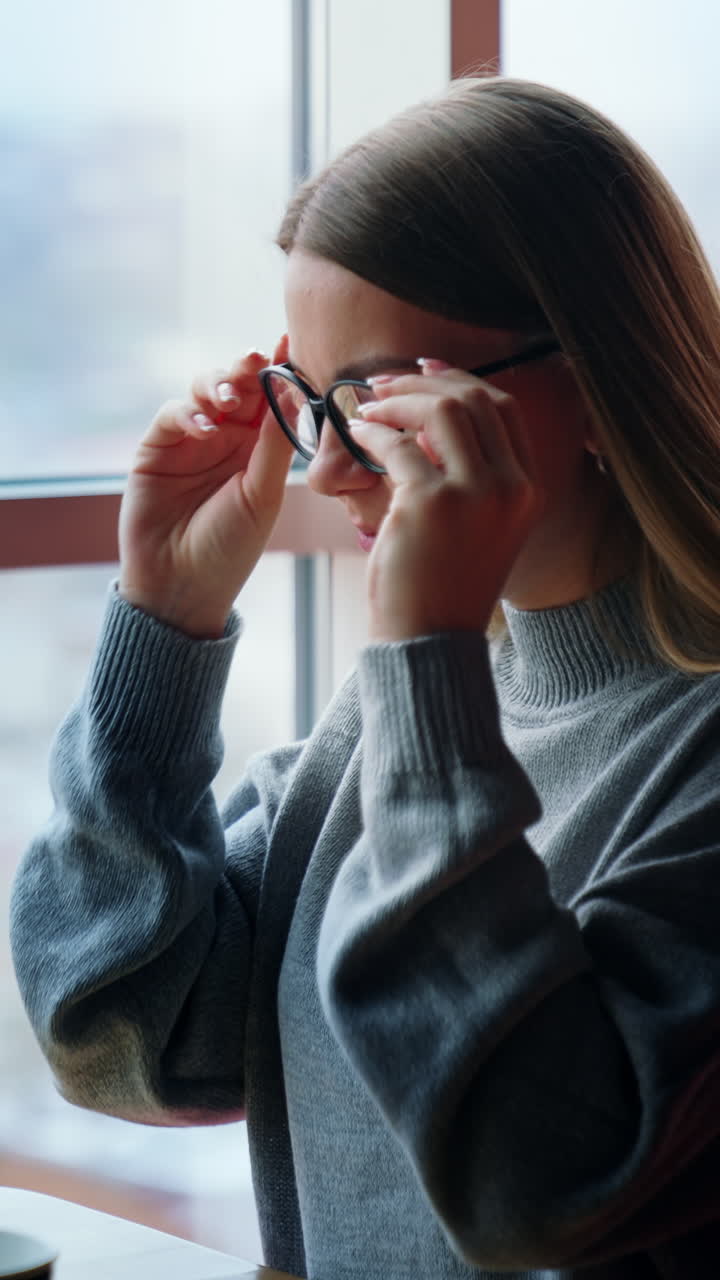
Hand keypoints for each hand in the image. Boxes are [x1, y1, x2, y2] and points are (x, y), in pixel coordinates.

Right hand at [118, 338, 294, 637]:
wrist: (180, 585)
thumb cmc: (229, 548)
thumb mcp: (263, 495)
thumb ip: (276, 445)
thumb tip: (291, 392)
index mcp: (259, 449)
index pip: (270, 400)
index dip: (279, 372)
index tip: (290, 343)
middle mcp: (226, 438)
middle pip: (237, 386)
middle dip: (246, 368)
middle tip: (256, 361)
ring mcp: (190, 440)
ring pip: (203, 390)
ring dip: (217, 384)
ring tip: (228, 397)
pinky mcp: (156, 447)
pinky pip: (172, 414)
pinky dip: (187, 412)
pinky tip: (203, 427)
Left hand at [348, 362, 544, 641]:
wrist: (429, 640)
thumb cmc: (442, 585)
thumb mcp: (477, 525)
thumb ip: (467, 473)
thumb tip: (426, 418)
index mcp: (529, 490)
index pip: (504, 411)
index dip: (462, 380)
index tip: (425, 370)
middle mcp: (511, 488)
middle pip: (474, 401)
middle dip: (424, 382)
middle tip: (384, 382)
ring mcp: (475, 495)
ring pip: (440, 412)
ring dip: (397, 400)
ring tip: (367, 407)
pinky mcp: (432, 504)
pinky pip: (397, 445)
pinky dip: (372, 432)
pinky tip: (356, 434)